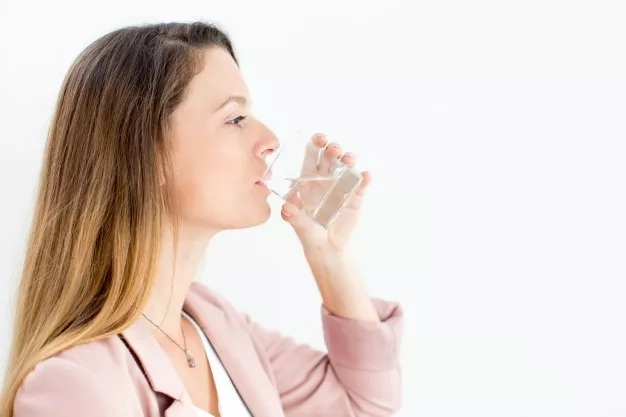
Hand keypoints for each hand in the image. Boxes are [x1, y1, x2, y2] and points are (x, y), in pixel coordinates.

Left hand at [280, 133, 370, 253]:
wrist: (326, 247)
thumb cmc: (308, 232)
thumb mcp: (298, 224)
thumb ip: (292, 216)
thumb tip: (286, 208)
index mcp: (309, 179)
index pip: (312, 155)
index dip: (315, 144)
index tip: (319, 139)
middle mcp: (325, 178)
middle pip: (330, 156)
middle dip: (333, 148)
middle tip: (334, 150)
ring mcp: (341, 186)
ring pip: (346, 166)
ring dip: (349, 159)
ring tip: (348, 160)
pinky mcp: (355, 197)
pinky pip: (361, 184)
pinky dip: (364, 178)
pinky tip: (366, 176)